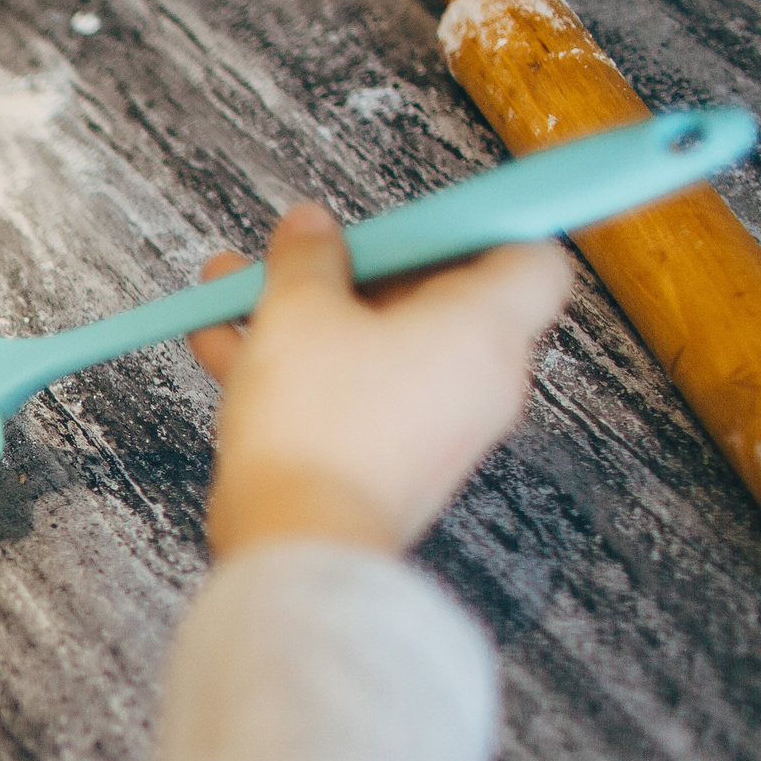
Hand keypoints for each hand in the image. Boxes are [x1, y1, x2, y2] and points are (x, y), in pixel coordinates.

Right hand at [189, 202, 571, 559]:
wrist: (299, 541)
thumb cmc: (318, 430)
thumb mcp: (297, 311)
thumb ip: (306, 258)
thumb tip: (309, 228)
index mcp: (485, 326)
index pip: (532, 256)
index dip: (479, 227)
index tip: (422, 218)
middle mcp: (480, 378)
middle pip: (438, 298)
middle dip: (359, 271)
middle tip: (304, 256)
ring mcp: (440, 426)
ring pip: (381, 347)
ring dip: (314, 318)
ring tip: (237, 295)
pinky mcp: (397, 462)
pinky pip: (360, 394)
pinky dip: (308, 369)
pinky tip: (229, 348)